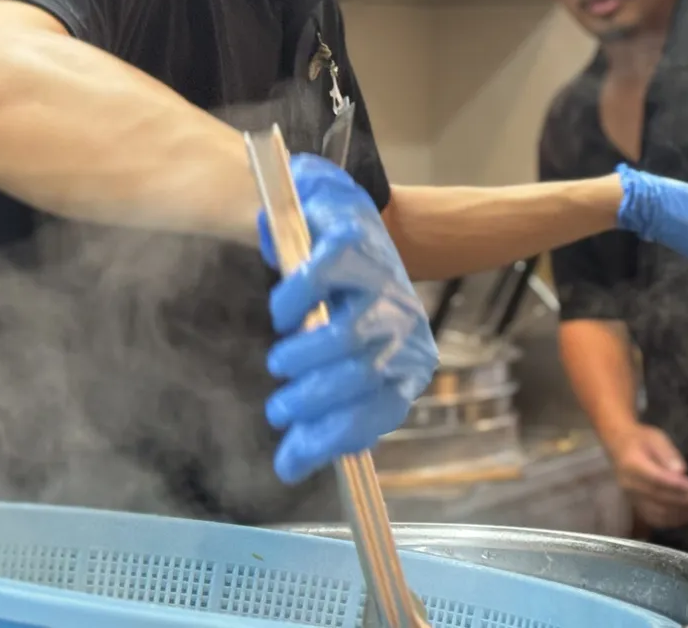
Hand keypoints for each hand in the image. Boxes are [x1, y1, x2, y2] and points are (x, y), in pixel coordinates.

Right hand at [261, 156, 437, 483]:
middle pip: (359, 380)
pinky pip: (318, 282)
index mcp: (408, 362)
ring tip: (280, 362)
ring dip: (300, 358)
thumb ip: (319, 414)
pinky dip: (291, 304)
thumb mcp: (339, 364)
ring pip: (344, 337)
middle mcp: (405, 328)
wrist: (348, 219)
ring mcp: (384, 286)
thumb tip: (288, 469)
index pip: (379, 414)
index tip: (291, 460)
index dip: (333, 440)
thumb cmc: (345, 306)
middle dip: (310, 403)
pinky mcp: (355, 246)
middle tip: (279, 409)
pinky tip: (283, 313)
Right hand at [606, 423, 687, 529]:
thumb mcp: (656, 437)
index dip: (674, 484)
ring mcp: (632, 498)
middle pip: (657, 498)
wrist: (619, 446)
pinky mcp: (637, 506)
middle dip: (683, 501)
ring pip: (657, 512)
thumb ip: (667, 452)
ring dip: (680, 513)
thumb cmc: (641, 439)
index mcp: (632, 464)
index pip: (655, 478)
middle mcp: (630, 485)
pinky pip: (654, 519)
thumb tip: (681, 471)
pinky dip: (673, 520)